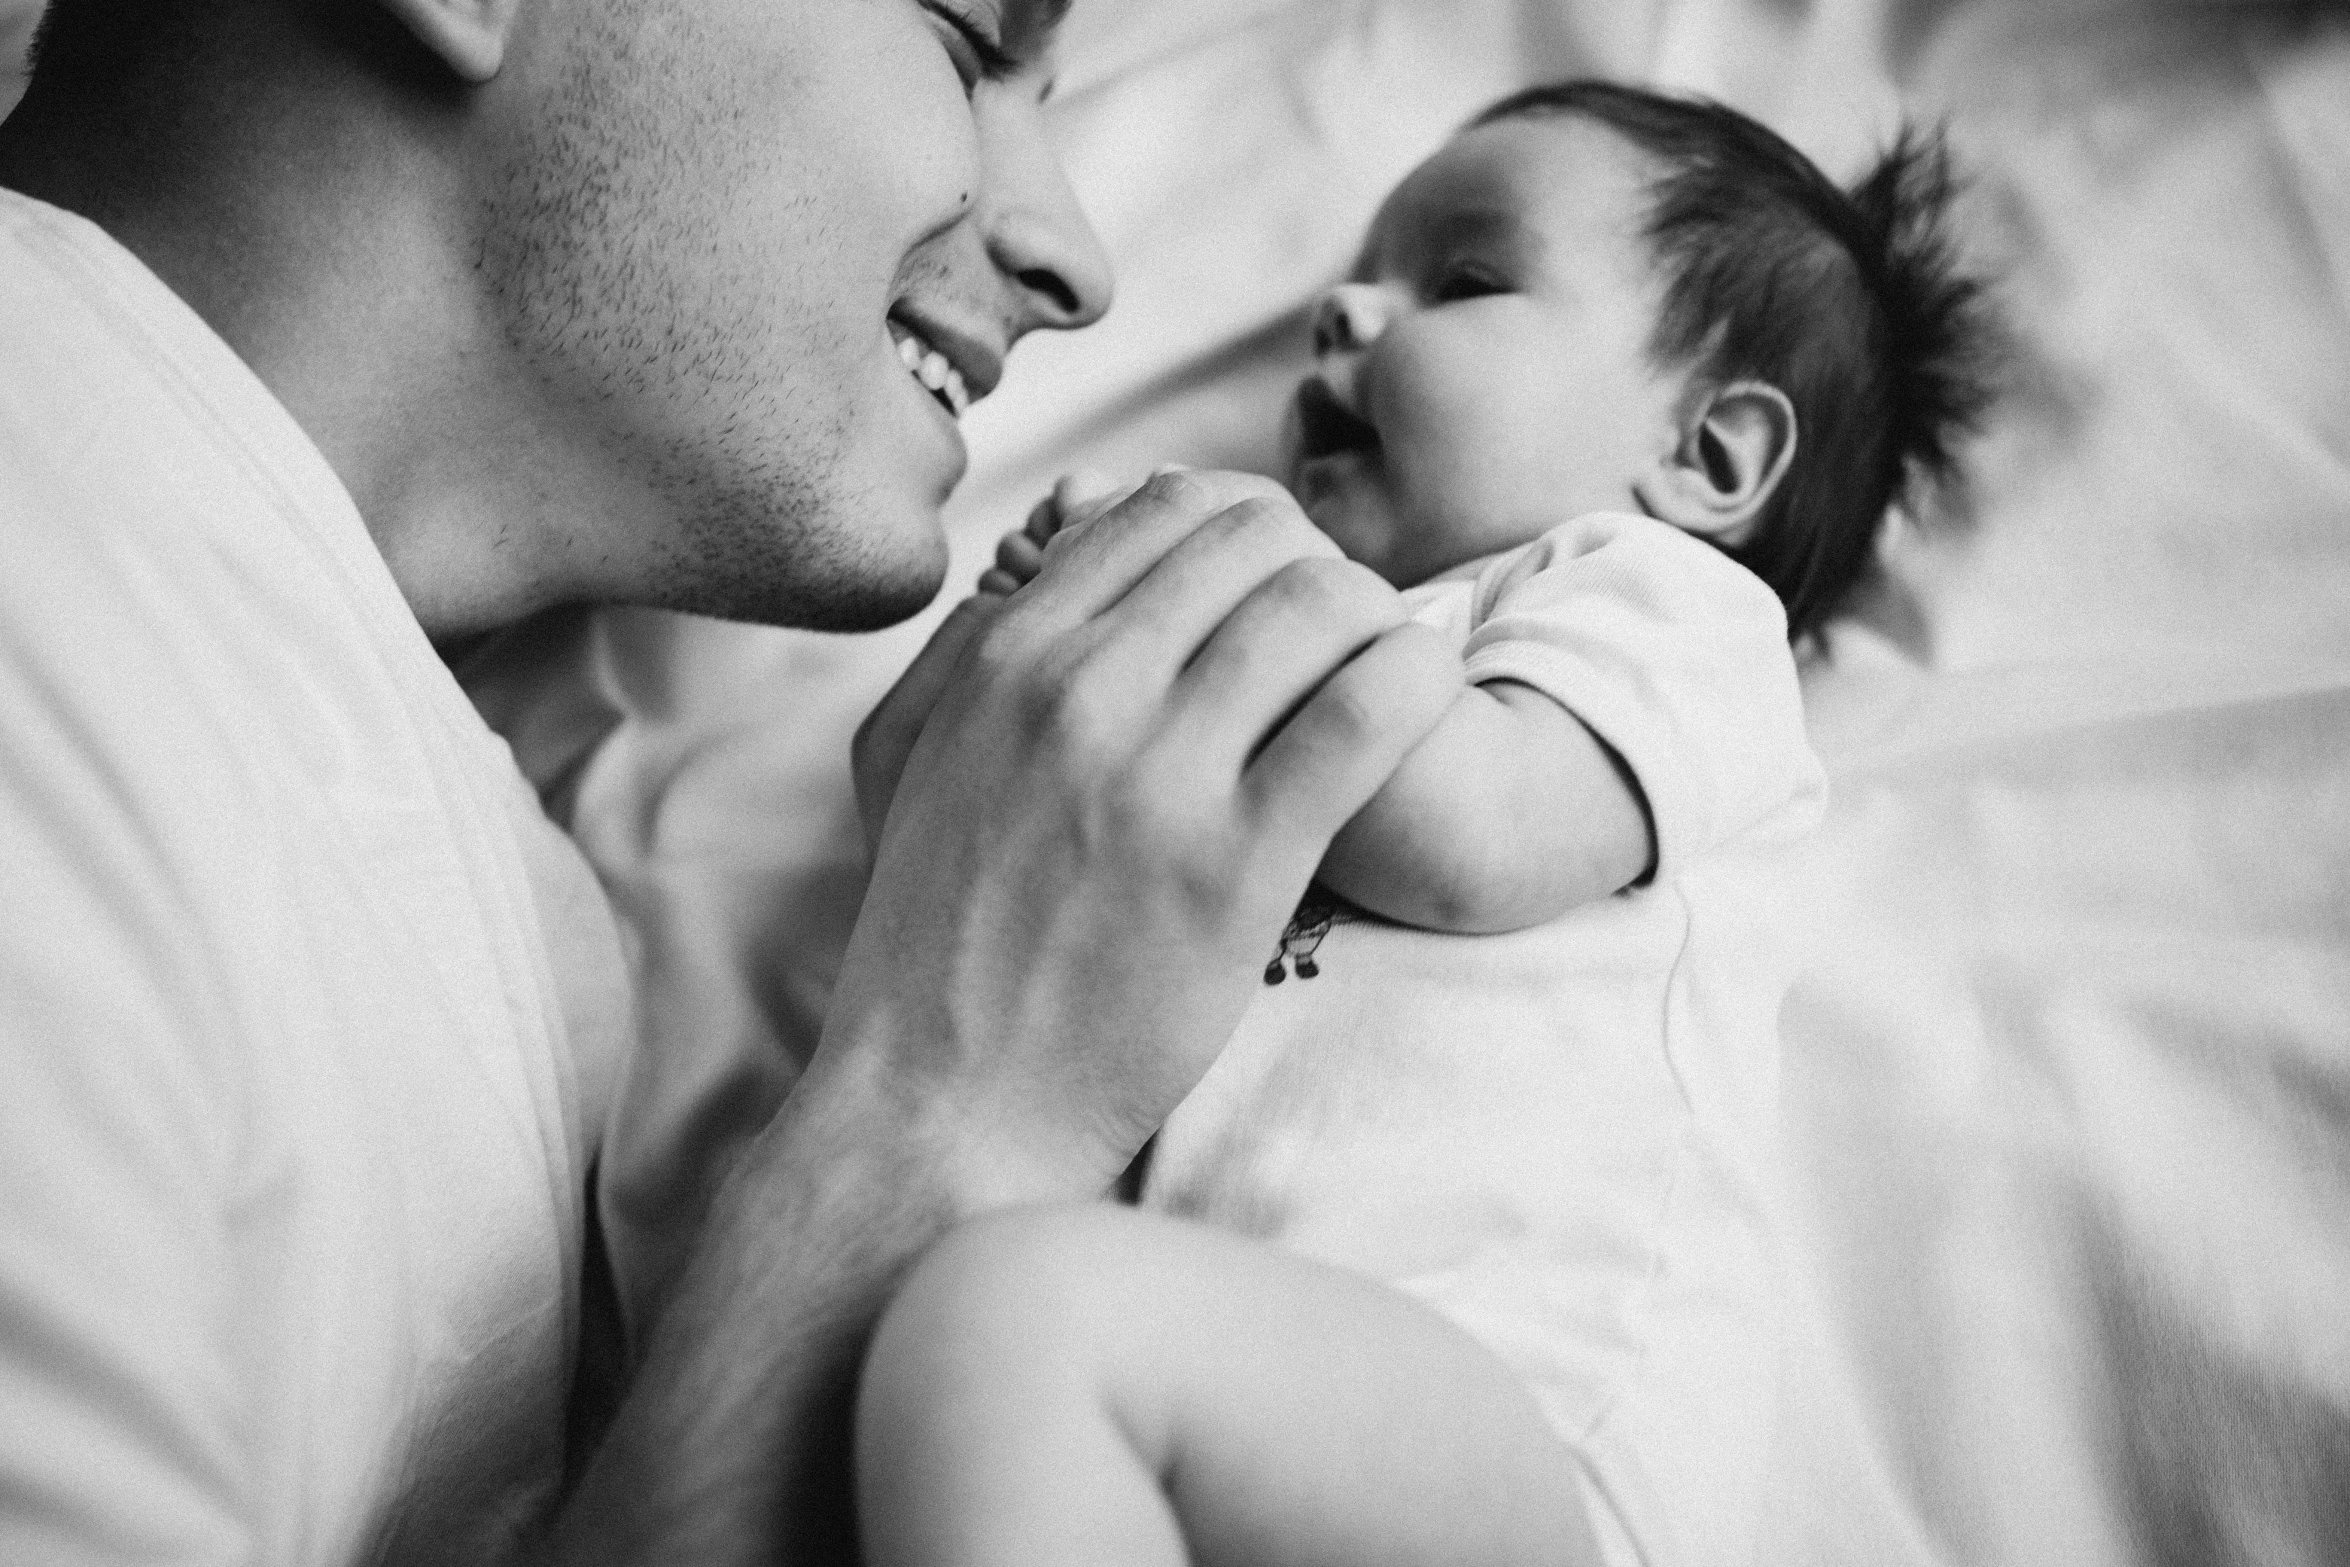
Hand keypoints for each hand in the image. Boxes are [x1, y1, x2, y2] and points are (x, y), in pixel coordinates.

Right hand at [822, 470, 1460, 1204]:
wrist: (947, 1102)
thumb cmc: (931, 941)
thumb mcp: (900, 764)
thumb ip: (958, 652)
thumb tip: (1027, 579)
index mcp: (1008, 658)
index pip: (1166, 507)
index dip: (1244, 527)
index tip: (1270, 587)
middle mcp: (1082, 692)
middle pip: (1257, 539)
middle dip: (1316, 565)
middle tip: (1336, 635)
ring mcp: (1163, 775)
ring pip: (1322, 604)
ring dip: (1374, 621)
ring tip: (1377, 677)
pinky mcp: (1241, 865)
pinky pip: (1369, 713)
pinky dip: (1414, 683)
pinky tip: (1415, 706)